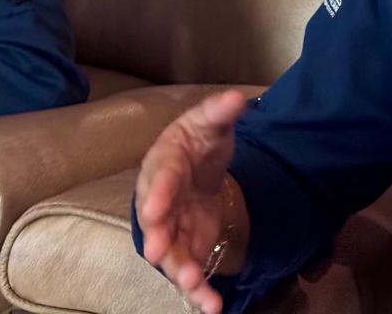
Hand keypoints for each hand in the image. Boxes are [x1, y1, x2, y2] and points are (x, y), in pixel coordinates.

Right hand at [136, 90, 247, 313]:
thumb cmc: (197, 139)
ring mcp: (171, 227)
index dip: (157, 193)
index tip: (155, 209)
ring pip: (170, 253)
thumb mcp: (210, 121)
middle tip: (160, 253)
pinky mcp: (188, 246)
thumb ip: (220, 112)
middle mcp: (159, 201)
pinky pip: (189, 270)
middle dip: (158, 238)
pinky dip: (198, 290)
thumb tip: (235, 98)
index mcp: (163, 164)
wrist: (196, 161)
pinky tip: (211, 306)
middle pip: (156, 222)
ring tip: (192, 285)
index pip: (159, 178)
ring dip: (179, 270)